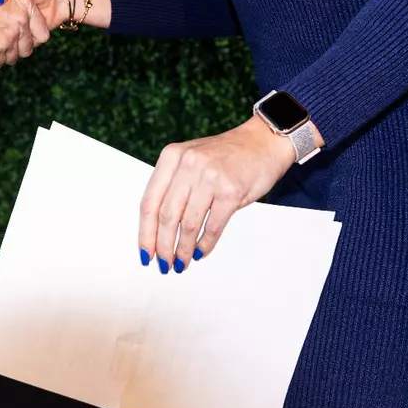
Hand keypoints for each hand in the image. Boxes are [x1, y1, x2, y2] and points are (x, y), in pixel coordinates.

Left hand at [138, 116, 299, 272]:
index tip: (144, 252)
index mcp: (172, 156)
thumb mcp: (191, 159)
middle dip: (162, 246)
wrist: (263, 142)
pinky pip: (212, 227)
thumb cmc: (226, 155)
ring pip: (187, 224)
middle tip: (163, 264)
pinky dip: (204, 245)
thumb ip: (173, 185)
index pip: (149, 201)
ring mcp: (210, 177)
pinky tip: (199, 253)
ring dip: (182, 250)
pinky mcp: (231, 191)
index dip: (145, 232)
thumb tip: (157, 228)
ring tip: (180, 263)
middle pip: (166, 216)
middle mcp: (188, 164)